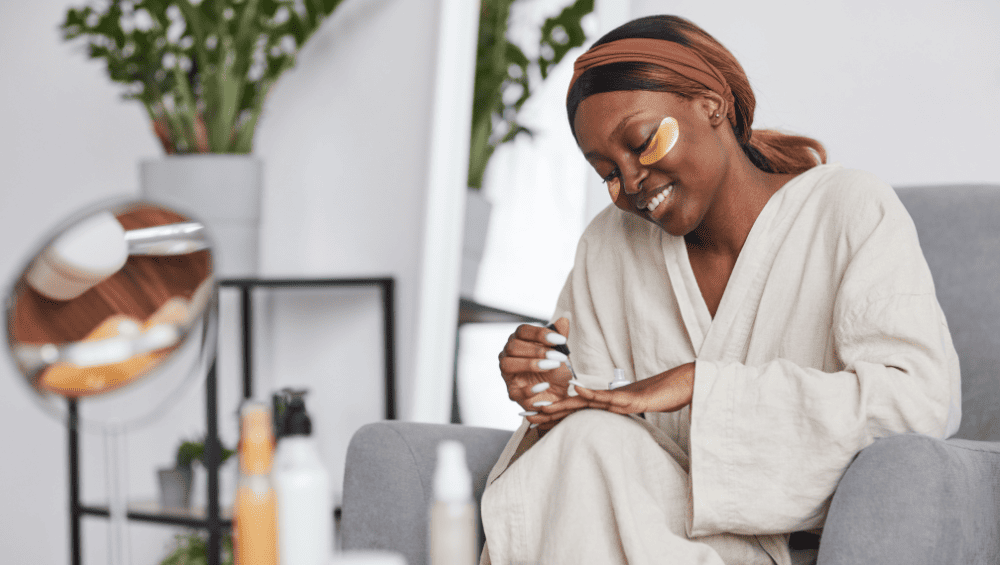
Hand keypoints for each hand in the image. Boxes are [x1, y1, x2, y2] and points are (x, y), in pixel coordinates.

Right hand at [498, 317, 573, 427]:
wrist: (560, 394)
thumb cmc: (557, 370)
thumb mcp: (561, 353)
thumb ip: (560, 336)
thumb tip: (565, 318)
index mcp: (519, 341)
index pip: (522, 331)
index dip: (540, 334)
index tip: (561, 340)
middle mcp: (509, 355)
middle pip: (513, 346)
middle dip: (536, 350)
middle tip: (558, 356)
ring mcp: (508, 374)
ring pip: (507, 365)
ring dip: (530, 364)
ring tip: (551, 366)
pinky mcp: (513, 393)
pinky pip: (515, 391)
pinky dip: (530, 389)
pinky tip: (545, 385)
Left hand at [538, 362, 695, 416]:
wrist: (685, 384)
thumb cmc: (662, 396)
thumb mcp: (636, 409)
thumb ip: (619, 412)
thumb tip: (607, 417)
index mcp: (607, 403)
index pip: (576, 411)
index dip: (554, 414)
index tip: (532, 420)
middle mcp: (608, 398)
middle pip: (573, 406)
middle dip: (547, 411)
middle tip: (522, 415)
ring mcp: (619, 397)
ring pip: (585, 401)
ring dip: (561, 403)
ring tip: (538, 407)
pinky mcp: (632, 397)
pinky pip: (609, 396)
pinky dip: (592, 393)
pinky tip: (576, 390)